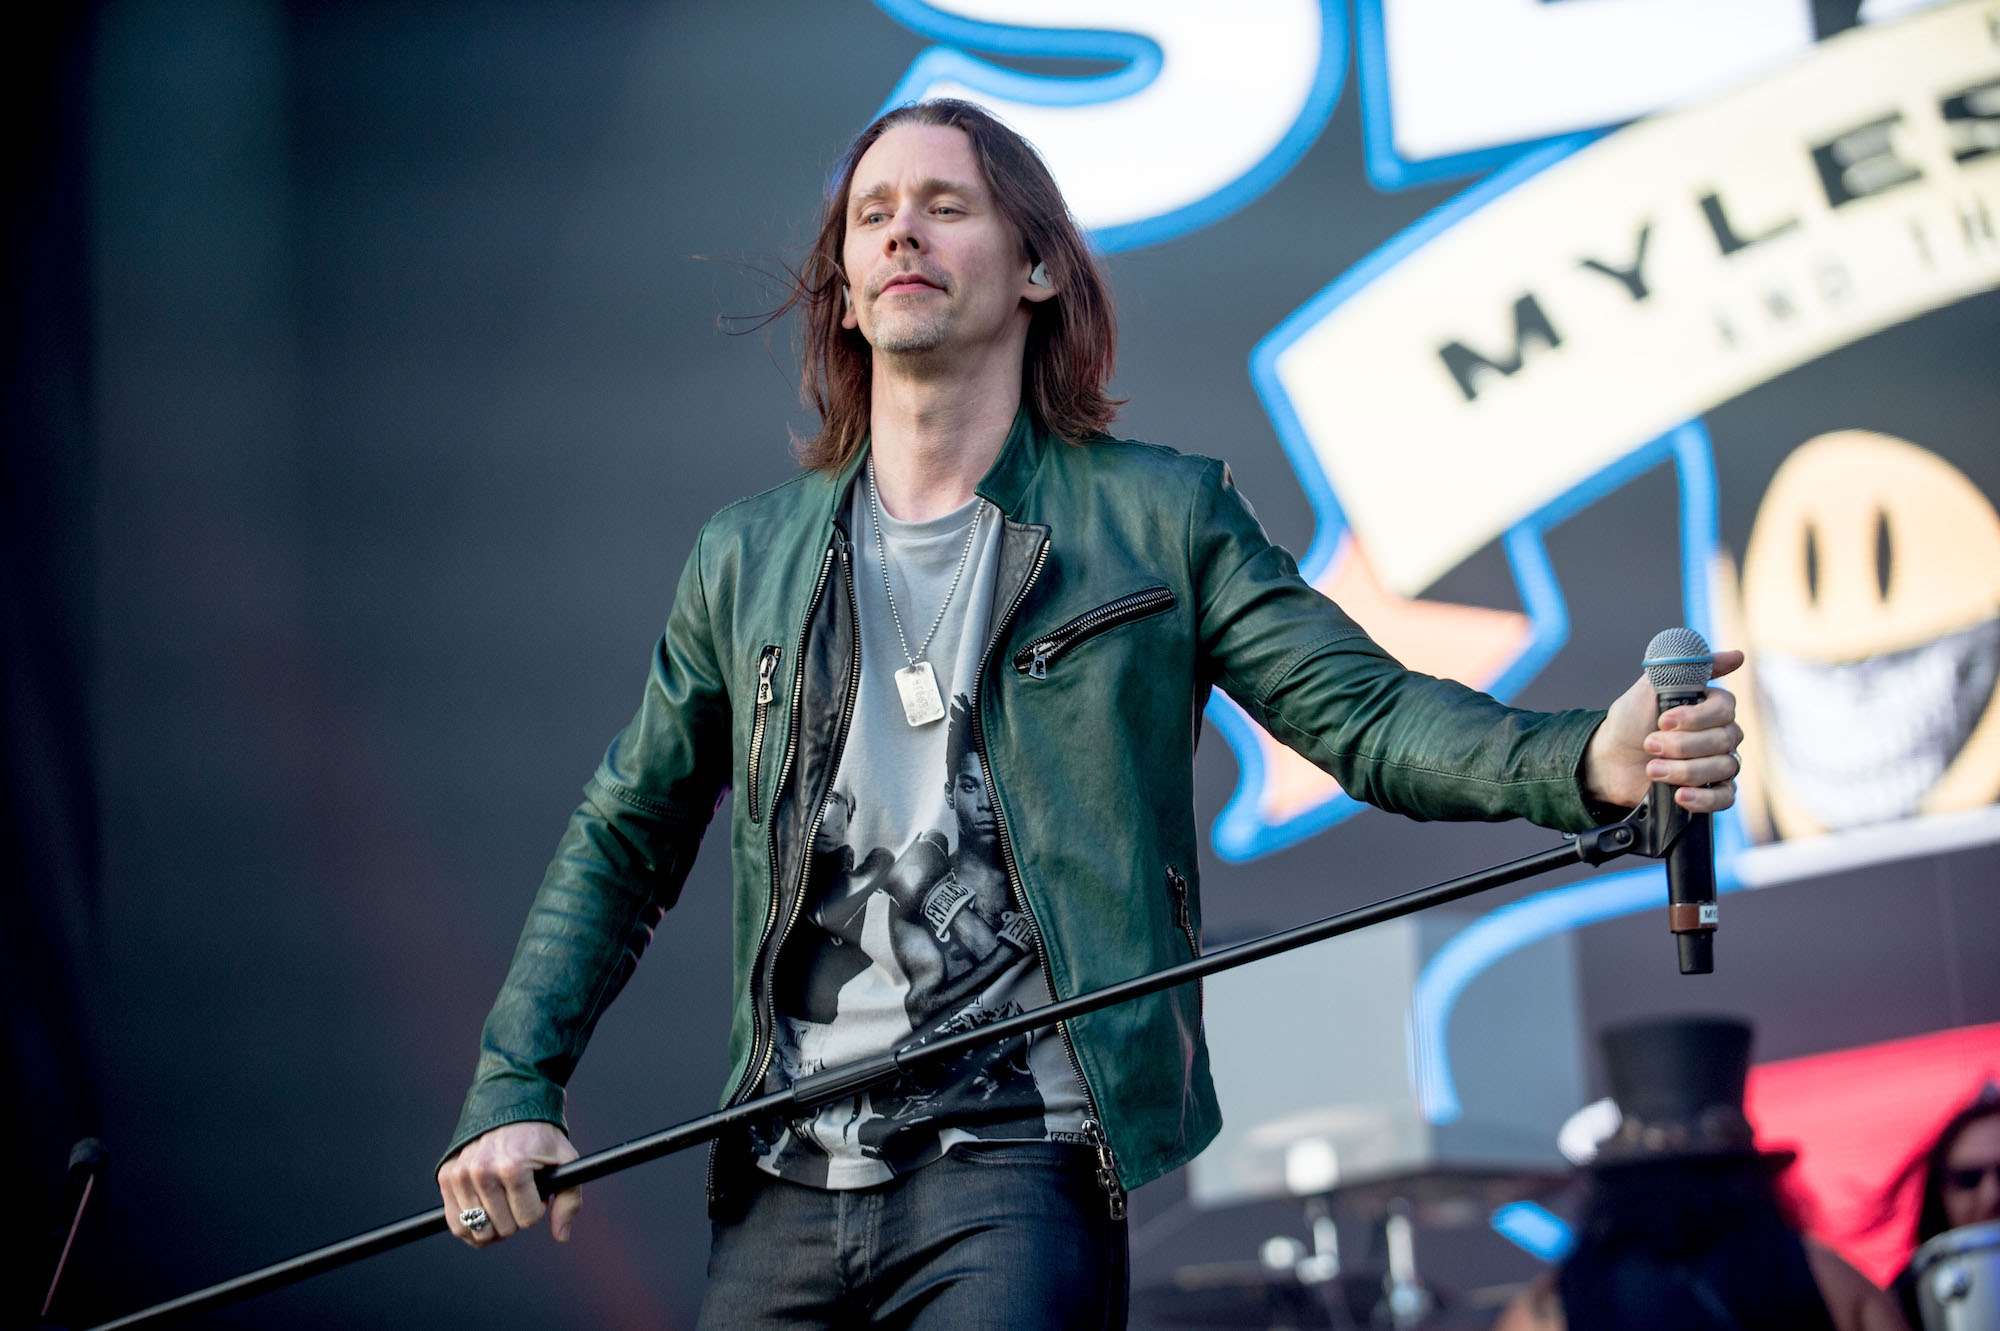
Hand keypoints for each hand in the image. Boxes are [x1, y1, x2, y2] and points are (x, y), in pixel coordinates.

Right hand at [437, 1120, 580, 1246]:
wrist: (509, 1103)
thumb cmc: (540, 1136)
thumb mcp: (565, 1161)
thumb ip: (569, 1200)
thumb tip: (562, 1236)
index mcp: (513, 1168)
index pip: (528, 1220)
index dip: (537, 1209)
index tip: (537, 1190)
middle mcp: (482, 1172)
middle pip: (503, 1228)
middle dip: (516, 1216)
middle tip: (519, 1192)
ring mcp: (461, 1174)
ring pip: (478, 1231)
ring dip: (494, 1224)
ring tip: (503, 1202)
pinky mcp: (446, 1176)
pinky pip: (456, 1224)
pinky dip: (470, 1228)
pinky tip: (484, 1214)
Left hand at [1581, 649, 1743, 813]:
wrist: (1609, 760)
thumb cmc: (1631, 720)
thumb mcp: (1649, 687)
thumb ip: (1684, 666)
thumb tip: (1736, 656)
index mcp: (1710, 706)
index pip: (1725, 708)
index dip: (1695, 717)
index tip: (1663, 721)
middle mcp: (1720, 734)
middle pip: (1724, 740)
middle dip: (1682, 746)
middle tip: (1649, 745)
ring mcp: (1717, 763)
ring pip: (1724, 768)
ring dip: (1684, 770)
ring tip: (1652, 770)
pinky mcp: (1710, 791)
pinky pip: (1726, 797)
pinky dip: (1704, 799)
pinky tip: (1680, 795)